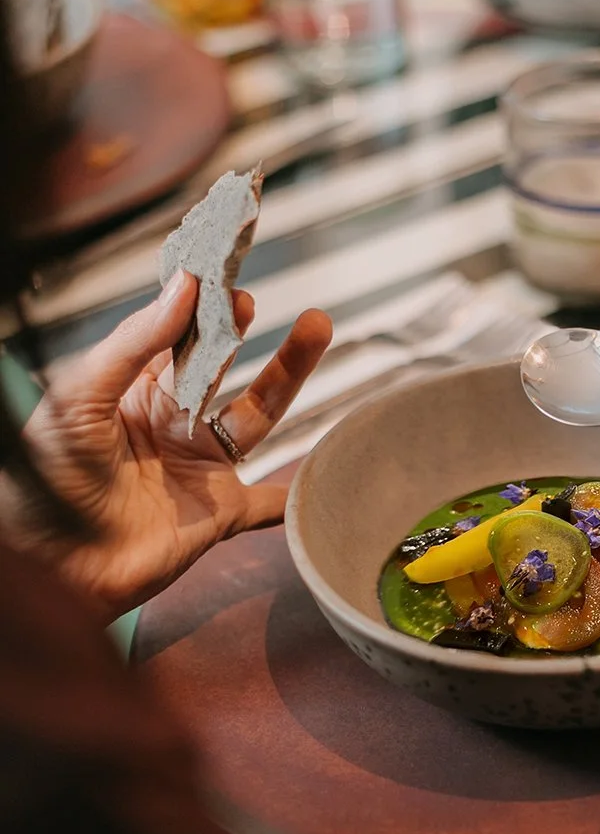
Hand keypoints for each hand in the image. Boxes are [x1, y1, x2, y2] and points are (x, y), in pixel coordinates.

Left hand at [1, 271, 331, 621]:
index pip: (174, 337)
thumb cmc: (46, 482)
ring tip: (315, 329)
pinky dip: (293, 497)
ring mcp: (199, 468)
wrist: (54, 565)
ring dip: (286, 376)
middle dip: (241, 329)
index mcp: (131, 394)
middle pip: (221, 368)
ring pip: (255, 415)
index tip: (220, 268)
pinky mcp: (218, 514)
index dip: (198, 304)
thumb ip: (135, 343)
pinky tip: (319, 475)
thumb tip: (183, 288)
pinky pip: (267, 505)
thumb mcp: (80, 397)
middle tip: (258, 297)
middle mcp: (170, 425)